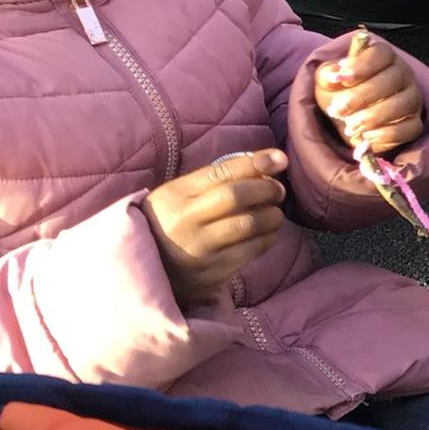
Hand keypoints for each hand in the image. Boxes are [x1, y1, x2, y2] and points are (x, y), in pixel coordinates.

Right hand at [142, 150, 288, 305]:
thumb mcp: (179, 196)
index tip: (280, 158)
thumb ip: (214, 180)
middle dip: (266, 189)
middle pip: (236, 196)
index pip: (220, 172)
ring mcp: (199, 247)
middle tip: (278, 190)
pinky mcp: (213, 271)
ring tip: (275, 213)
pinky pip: (251, 250)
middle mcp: (185, 219)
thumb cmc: (171, 224)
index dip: (255, 162)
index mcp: (175, 194)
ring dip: (272, 215)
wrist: (148, 270)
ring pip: (248, 224)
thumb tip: (262, 163)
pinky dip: (269, 238)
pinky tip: (270, 233)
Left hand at [315, 37, 422, 154]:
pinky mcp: (414, 122)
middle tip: (339, 109)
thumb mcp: (328, 81)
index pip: (381, 54)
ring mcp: (412, 98)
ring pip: (402, 104)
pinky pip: (410, 128)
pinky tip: (366, 136)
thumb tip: (333, 75)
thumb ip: (327, 75)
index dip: (362, 66)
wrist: (349, 119)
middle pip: (392, 80)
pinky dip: (386, 134)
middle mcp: (403, 74)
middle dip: (362, 96)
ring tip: (350, 126)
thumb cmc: (341, 93)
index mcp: (383, 57)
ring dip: (373, 116)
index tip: (342, 79)